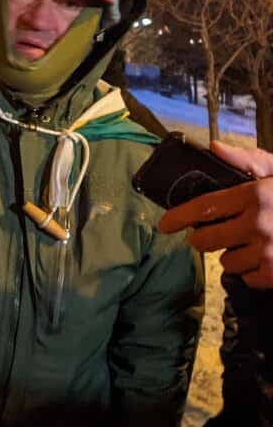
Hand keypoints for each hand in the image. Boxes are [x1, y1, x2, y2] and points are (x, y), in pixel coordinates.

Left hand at [157, 142, 272, 287]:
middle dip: (202, 237)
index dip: (179, 217)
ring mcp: (269, 252)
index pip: (203, 208)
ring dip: (232, 255)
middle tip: (210, 233)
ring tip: (248, 244)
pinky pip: (248, 279)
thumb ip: (247, 160)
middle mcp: (258, 225)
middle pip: (206, 240)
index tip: (164, 224)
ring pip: (226, 262)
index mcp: (254, 196)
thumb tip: (213, 148)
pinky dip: (252, 272)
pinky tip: (264, 258)